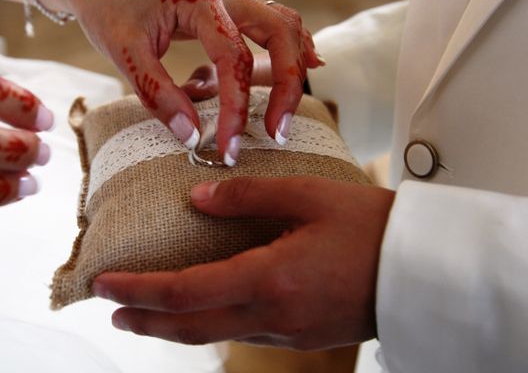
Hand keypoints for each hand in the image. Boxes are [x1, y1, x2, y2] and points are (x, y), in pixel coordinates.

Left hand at [53, 0, 322, 163]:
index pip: (233, 59)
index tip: (230, 148)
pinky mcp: (232, 11)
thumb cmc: (111, 14)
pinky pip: (276, 25)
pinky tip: (303, 68)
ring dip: (294, 67)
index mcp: (200, 0)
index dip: (236, 108)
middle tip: (276, 133)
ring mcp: (233, 0)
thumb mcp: (125, 55)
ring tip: (288, 111)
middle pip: (280, 35)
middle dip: (286, 86)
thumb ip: (158, 95)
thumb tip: (193, 137)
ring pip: (286, 26)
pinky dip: (291, 48)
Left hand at [93, 176, 393, 349]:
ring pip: (216, 334)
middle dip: (146, 321)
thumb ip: (248, 193)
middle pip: (191, 327)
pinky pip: (244, 332)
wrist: (424, 268)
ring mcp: (289, 332)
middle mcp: (274, 315)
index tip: (103, 284)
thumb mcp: (308, 195)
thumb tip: (199, 197)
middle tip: (112, 310)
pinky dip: (211, 322)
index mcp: (271, 279)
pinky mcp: (303, 335)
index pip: (186, 293)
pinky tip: (206, 306)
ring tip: (148, 310)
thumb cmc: (372, 227)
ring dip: (176, 324)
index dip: (139, 290)